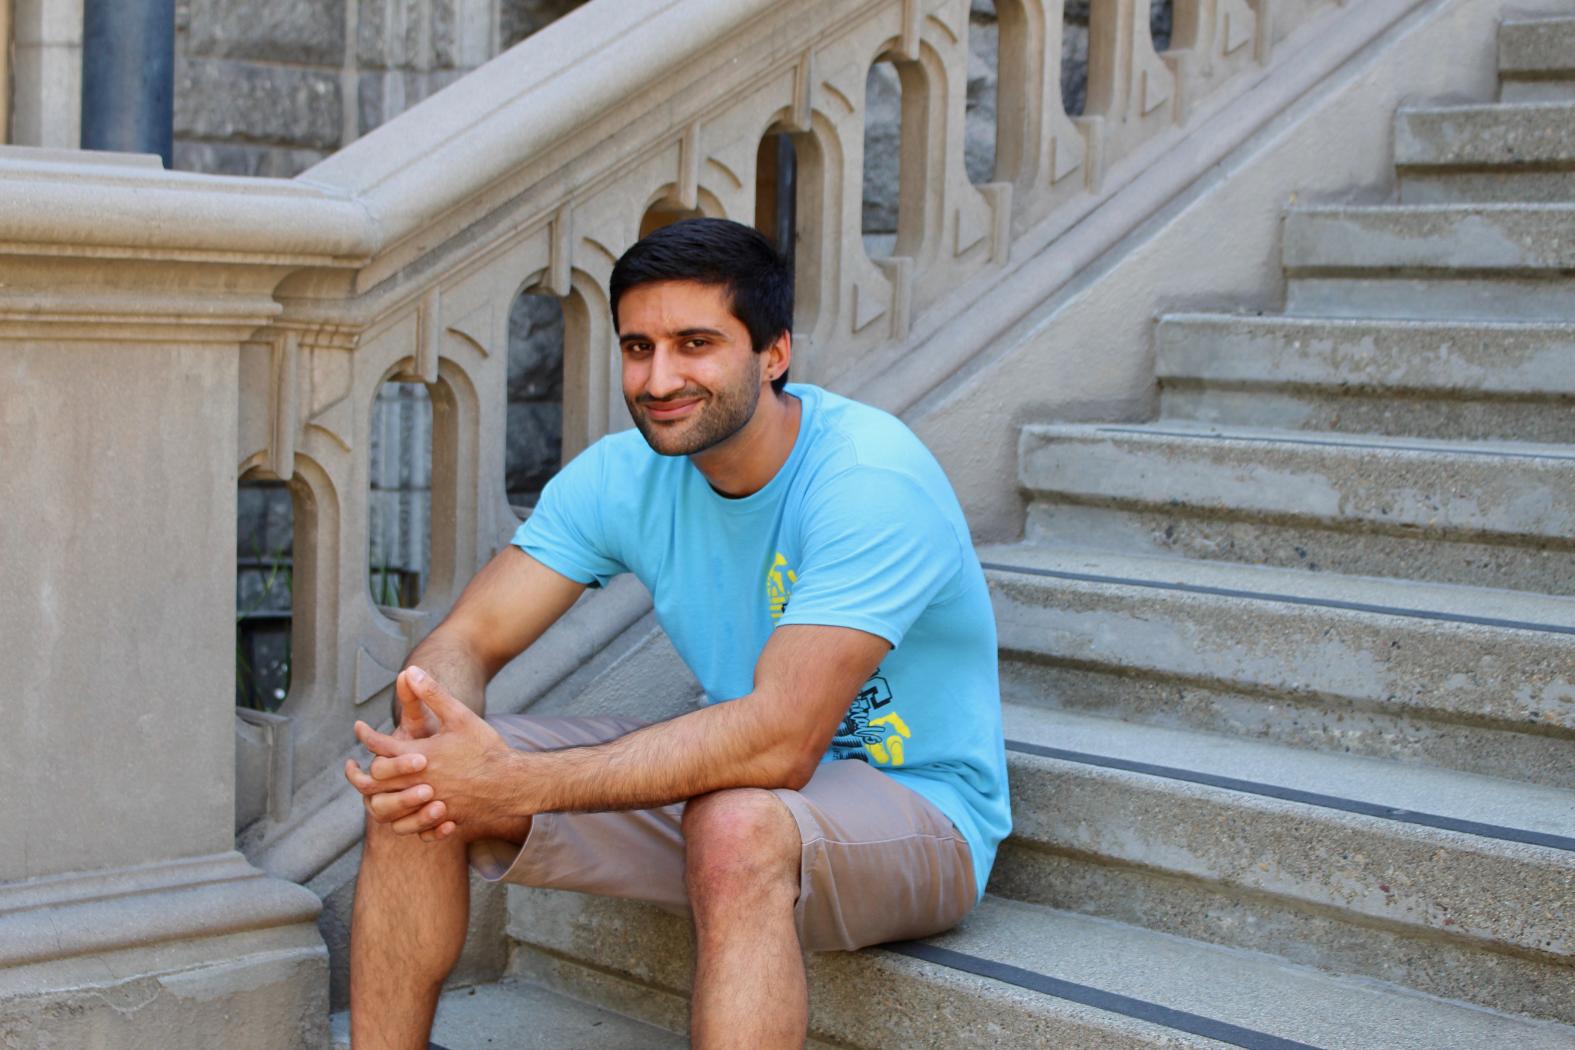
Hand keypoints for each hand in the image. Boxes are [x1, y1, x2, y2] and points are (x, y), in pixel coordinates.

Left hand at [346, 666, 523, 841]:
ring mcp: (429, 805)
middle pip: (375, 782)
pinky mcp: (443, 819)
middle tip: (353, 767)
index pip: (380, 746)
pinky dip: (404, 821)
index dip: (365, 735)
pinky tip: (405, 813)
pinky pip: (414, 829)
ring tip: (374, 793)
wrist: (512, 782)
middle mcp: (419, 783)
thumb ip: (433, 694)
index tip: (359, 727)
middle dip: (361, 773)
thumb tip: (411, 671)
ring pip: (388, 811)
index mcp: (420, 756)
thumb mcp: (459, 716)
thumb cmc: (486, 747)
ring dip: (377, 801)